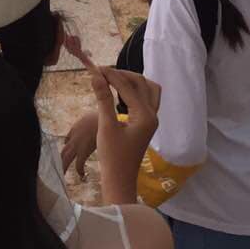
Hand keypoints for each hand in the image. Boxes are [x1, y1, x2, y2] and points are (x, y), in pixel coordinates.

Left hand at [60, 110, 98, 178]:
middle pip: (62, 151)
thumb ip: (96, 121)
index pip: (67, 140)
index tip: (69, 152)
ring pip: (65, 158)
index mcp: (75, 128)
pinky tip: (82, 175)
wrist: (103, 119)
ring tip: (61, 175)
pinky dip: (79, 171)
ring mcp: (77, 145)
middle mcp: (73, 137)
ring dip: (63, 167)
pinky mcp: (83, 152)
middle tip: (57, 169)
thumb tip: (112, 124)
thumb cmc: (104, 116)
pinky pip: (78, 164)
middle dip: (59, 160)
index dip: (67, 147)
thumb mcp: (96, 116)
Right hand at [90, 64, 160, 203]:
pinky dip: (134, 91)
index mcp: (145, 116)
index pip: (128, 87)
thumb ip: (103, 99)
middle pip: (142, 83)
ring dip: (132, 81)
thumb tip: (96, 75)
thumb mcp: (105, 126)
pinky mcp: (146, 124)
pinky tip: (120, 92)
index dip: (112, 75)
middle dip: (123, 75)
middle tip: (103, 73)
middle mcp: (153, 115)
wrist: (119, 180)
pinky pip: (146, 99)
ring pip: (148, 89)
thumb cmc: (112, 156)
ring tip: (112, 79)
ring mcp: (151, 120)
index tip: (96, 68)